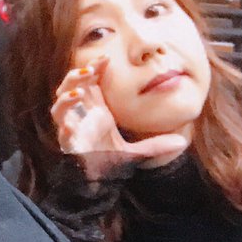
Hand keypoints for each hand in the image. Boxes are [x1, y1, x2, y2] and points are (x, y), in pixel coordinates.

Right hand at [50, 56, 188, 180]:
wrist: (97, 182)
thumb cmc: (109, 160)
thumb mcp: (136, 152)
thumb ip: (156, 145)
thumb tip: (181, 142)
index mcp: (94, 108)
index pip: (90, 81)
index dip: (95, 68)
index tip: (106, 59)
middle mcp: (80, 114)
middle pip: (71, 86)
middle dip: (77, 75)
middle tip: (91, 69)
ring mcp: (71, 126)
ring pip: (60, 103)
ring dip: (68, 92)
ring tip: (81, 88)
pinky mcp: (66, 141)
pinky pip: (60, 127)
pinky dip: (64, 120)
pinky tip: (72, 116)